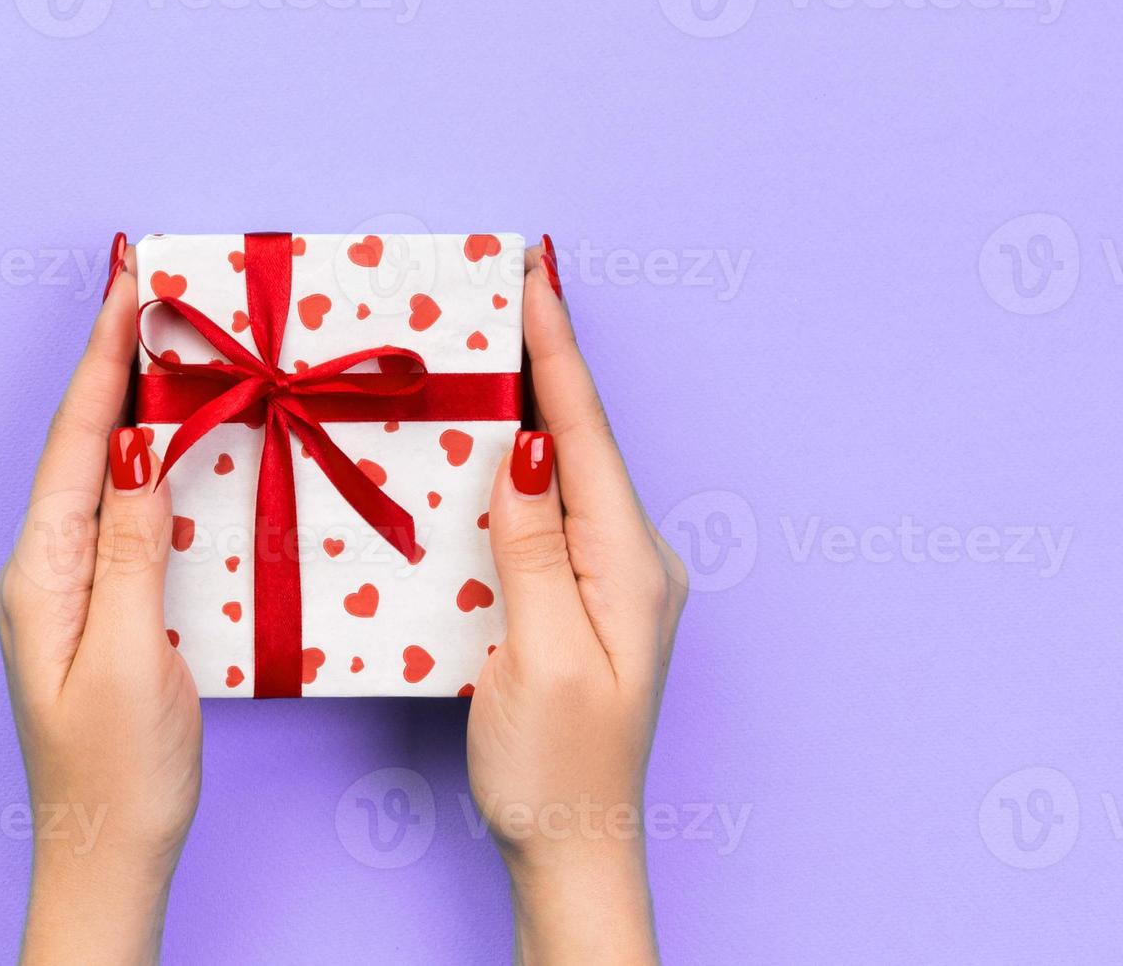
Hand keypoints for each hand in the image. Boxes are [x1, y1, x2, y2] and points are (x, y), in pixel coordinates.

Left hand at [0, 235, 200, 964]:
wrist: (107, 854)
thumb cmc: (121, 771)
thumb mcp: (136, 654)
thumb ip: (135, 546)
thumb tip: (142, 447)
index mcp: (43, 573)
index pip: (78, 442)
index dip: (105, 359)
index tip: (130, 283)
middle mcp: (44, 569)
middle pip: (83, 444)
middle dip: (117, 363)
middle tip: (153, 289)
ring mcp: (68, 588)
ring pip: (103, 474)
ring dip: (134, 404)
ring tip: (166, 342)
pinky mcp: (100, 608)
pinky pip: (122, 514)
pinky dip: (151, 462)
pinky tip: (176, 442)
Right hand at [469, 237, 687, 964]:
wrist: (576, 849)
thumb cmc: (554, 768)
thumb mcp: (534, 656)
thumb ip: (530, 547)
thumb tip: (528, 449)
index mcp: (625, 563)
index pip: (583, 431)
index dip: (556, 348)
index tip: (535, 272)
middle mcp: (632, 559)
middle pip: (580, 438)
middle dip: (541, 360)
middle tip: (503, 285)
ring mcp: (614, 580)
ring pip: (565, 471)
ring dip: (529, 407)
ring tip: (490, 343)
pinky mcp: (587, 602)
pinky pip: (552, 513)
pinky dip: (520, 467)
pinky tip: (490, 446)